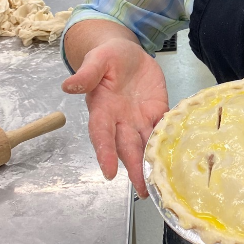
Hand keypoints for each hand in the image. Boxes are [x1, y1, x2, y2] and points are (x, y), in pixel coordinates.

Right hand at [61, 38, 168, 197]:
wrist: (128, 53)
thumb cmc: (108, 57)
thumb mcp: (97, 60)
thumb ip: (86, 74)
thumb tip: (68, 85)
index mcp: (103, 109)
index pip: (102, 134)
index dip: (104, 152)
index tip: (109, 172)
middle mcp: (121, 120)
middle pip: (126, 147)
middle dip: (134, 168)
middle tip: (142, 190)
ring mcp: (140, 118)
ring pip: (145, 144)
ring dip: (150, 163)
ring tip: (158, 184)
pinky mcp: (157, 111)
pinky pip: (163, 128)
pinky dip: (169, 142)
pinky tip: (176, 158)